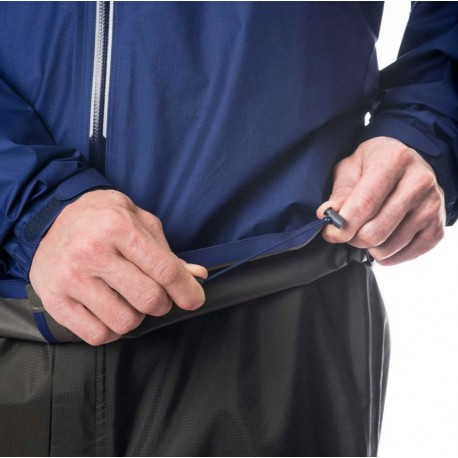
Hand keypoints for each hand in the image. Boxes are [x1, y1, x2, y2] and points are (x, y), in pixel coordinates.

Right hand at [29, 189, 207, 344]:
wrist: (51, 220)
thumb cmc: (103, 220)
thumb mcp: (139, 221)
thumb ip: (167, 251)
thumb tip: (196, 276)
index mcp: (117, 227)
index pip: (164, 270)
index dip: (186, 290)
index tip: (194, 299)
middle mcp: (91, 252)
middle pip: (148, 299)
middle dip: (163, 303)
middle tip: (157, 295)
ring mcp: (70, 278)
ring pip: (125, 322)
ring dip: (136, 316)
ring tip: (128, 299)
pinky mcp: (56, 301)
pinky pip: (98, 335)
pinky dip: (113, 329)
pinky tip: (110, 311)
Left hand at [316, 137, 445, 264]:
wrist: (408, 165)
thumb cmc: (373, 166)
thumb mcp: (350, 168)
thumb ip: (339, 193)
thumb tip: (327, 214)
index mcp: (394, 160)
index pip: (364, 205)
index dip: (342, 226)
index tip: (330, 232)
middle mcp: (419, 181)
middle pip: (374, 232)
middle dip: (352, 238)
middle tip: (347, 231)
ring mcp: (432, 206)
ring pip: (387, 247)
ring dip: (368, 247)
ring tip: (365, 230)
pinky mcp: (437, 228)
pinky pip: (404, 256)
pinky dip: (386, 255)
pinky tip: (382, 239)